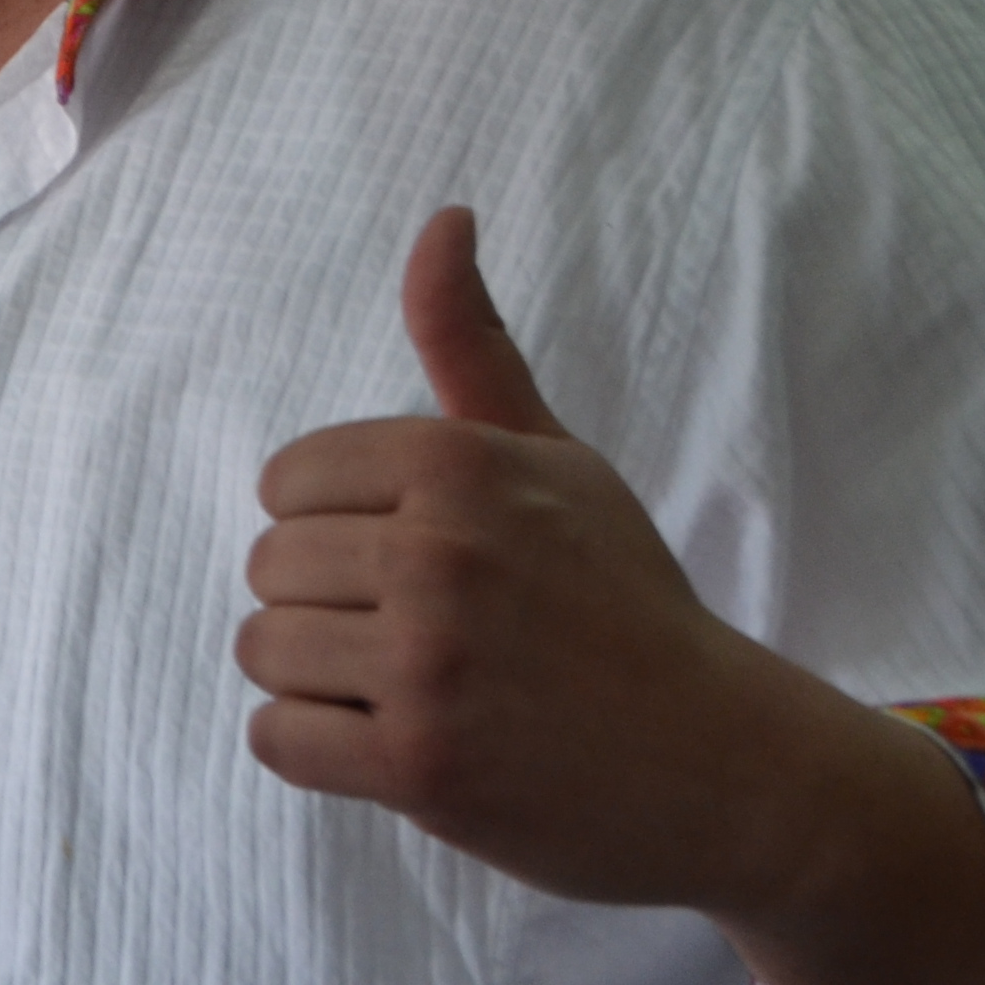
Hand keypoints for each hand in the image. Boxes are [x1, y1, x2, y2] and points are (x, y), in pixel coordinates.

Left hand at [240, 208, 843, 914]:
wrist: (723, 760)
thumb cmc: (623, 599)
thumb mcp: (555, 458)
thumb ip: (470, 345)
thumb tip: (443, 217)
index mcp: (456, 466)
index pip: (287, 482)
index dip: (337, 527)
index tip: (414, 561)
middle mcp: (437, 555)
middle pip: (268, 567)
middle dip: (328, 605)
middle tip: (425, 635)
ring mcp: (427, 665)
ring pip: (262, 651)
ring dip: (319, 681)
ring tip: (412, 688)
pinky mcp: (419, 766)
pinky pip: (276, 741)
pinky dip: (317, 750)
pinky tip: (396, 743)